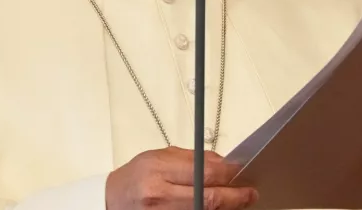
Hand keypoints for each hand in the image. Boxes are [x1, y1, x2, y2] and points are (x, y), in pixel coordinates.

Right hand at [106, 147, 258, 209]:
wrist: (112, 200)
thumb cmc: (135, 177)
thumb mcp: (160, 157)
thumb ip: (193, 158)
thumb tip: (224, 162)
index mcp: (159, 172)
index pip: (205, 172)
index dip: (230, 174)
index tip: (242, 172)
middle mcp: (160, 197)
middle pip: (208, 198)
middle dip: (234, 196)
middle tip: (249, 193)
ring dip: (225, 209)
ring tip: (237, 202)